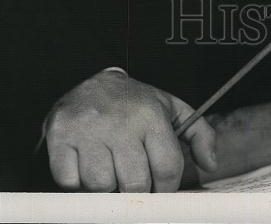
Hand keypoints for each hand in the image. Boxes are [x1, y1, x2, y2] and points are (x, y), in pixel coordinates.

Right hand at [44, 68, 216, 191]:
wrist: (88, 78)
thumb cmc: (134, 103)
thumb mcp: (170, 108)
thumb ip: (199, 133)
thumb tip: (210, 164)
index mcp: (150, 115)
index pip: (167, 170)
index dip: (166, 188)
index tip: (160, 188)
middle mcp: (120, 122)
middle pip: (135, 185)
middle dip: (136, 191)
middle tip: (132, 181)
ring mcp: (88, 130)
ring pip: (101, 187)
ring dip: (106, 188)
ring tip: (109, 170)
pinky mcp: (60, 137)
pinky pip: (70, 182)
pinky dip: (77, 183)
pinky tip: (85, 166)